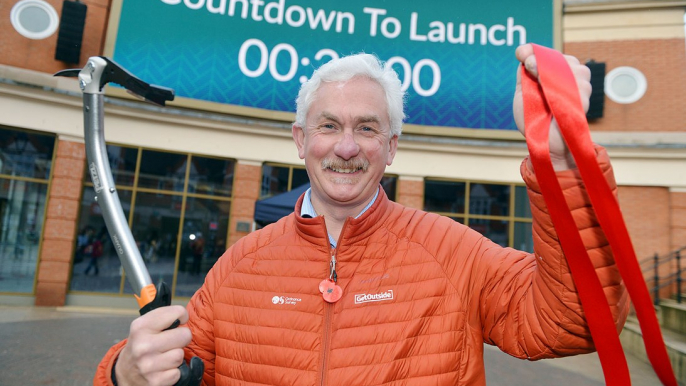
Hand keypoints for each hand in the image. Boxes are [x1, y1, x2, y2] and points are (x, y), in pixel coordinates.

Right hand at [115, 305, 191, 385]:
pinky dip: (173, 372)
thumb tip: (185, 317)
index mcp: (141, 327)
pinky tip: (162, 369)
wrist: (125, 374)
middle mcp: (143, 345)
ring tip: (164, 356)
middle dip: (181, 338)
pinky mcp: (155, 381)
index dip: (182, 316)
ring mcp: (148, 365)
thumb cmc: (141, 345)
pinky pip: (178, 372)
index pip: (177, 312)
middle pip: (184, 335)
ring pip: (180, 355)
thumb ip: (164, 317)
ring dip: (175, 356)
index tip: (178, 322)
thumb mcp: (144, 326)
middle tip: (171, 342)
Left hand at [512, 44, 591, 170]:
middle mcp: (570, 80)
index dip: (534, 50)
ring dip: (555, 72)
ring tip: (540, 80)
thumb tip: (525, 55)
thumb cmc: (533, 120)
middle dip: (544, 59)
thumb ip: (524, 75)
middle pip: (564, 59)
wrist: (542, 143)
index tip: (521, 52)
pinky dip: (566, 86)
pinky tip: (554, 92)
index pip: (550, 55)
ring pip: (576, 70)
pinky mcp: (582, 103)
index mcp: (555, 76)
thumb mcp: (523, 94)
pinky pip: (579, 88)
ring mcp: (579, 91)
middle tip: (528, 64)